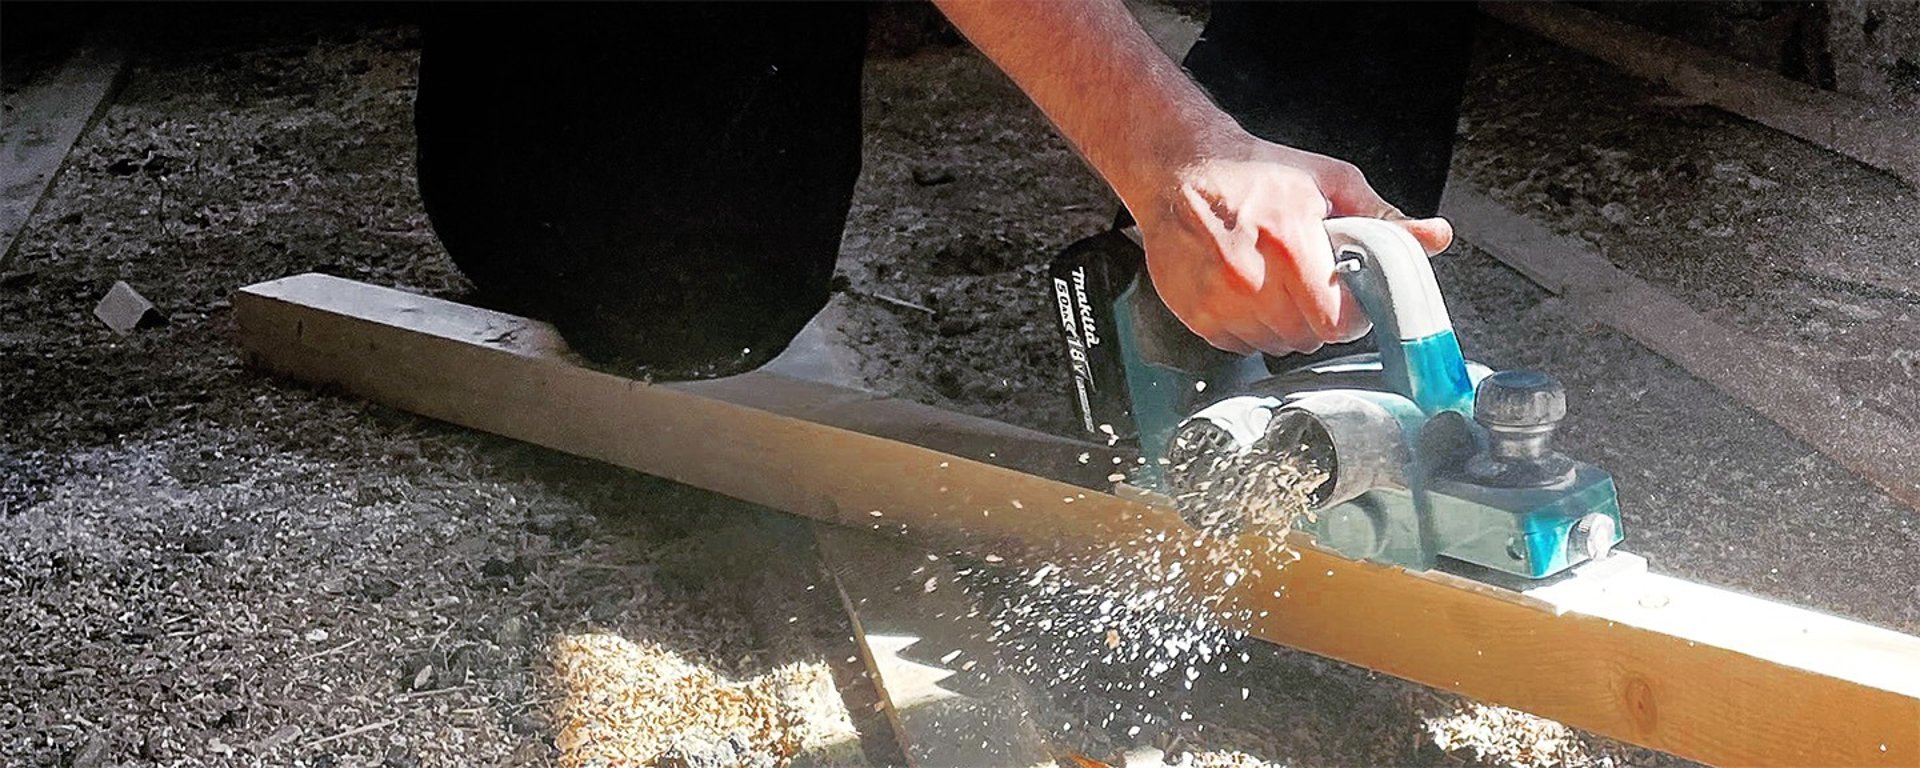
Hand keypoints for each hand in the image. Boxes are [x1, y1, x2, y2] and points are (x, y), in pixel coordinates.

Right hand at [1129, 132, 1453, 355]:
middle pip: (1307, 337)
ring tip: (1273, 284)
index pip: (1337, 321)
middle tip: (1307, 283)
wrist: (1177, 168)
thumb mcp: (1327, 181)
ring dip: (1282, 325)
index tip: (1346, 298)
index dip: (1349, 313)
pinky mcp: (1195, 313)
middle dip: (1317, 317)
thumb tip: (1434, 236)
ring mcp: (1218, 299)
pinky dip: (1248, 328)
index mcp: (1290, 241)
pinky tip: (1244, 291)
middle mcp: (1250, 276)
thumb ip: (1382, 217)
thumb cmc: (1251, 171)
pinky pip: (1240, 345)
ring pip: (1274, 345)